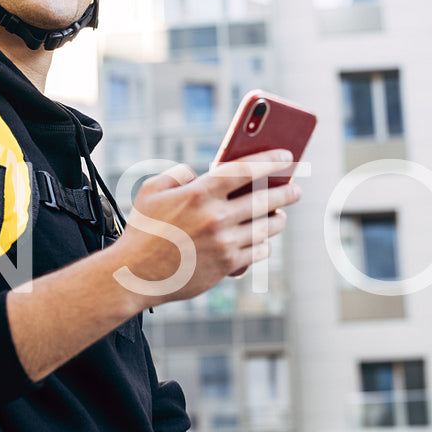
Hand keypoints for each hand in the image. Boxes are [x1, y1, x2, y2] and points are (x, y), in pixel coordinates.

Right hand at [110, 150, 300, 304]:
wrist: (135, 275)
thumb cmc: (143, 231)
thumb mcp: (152, 191)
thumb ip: (179, 174)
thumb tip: (201, 173)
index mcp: (199, 193)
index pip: (245, 169)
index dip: (271, 159)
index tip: (288, 155)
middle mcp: (216, 217)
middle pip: (265, 198)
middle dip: (286, 191)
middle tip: (295, 189)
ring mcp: (224, 243)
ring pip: (266, 227)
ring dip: (278, 218)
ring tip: (280, 214)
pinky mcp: (227, 266)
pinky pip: (258, 251)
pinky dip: (264, 243)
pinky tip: (264, 239)